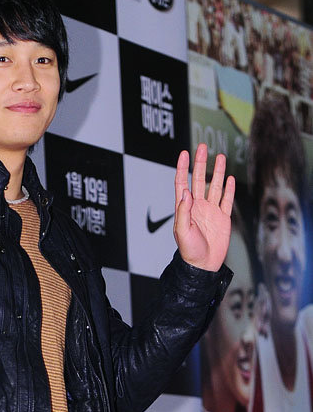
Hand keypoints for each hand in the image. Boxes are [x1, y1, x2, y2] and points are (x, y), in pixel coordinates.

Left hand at [174, 143, 234, 270]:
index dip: (182, 168)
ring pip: (215, 186)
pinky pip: (226, 200)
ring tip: (220, 156)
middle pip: (199, 179)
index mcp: (185, 208)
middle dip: (200, 163)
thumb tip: (185, 191)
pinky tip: (230, 178)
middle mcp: (197, 206)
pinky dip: (229, 189)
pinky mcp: (223, 218)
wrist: (204, 265)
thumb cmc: (190, 251)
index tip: (184, 154)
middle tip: (203, 147)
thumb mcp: (182, 232)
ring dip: (217, 171)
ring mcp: (210, 211)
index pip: (182, 183)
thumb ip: (183, 211)